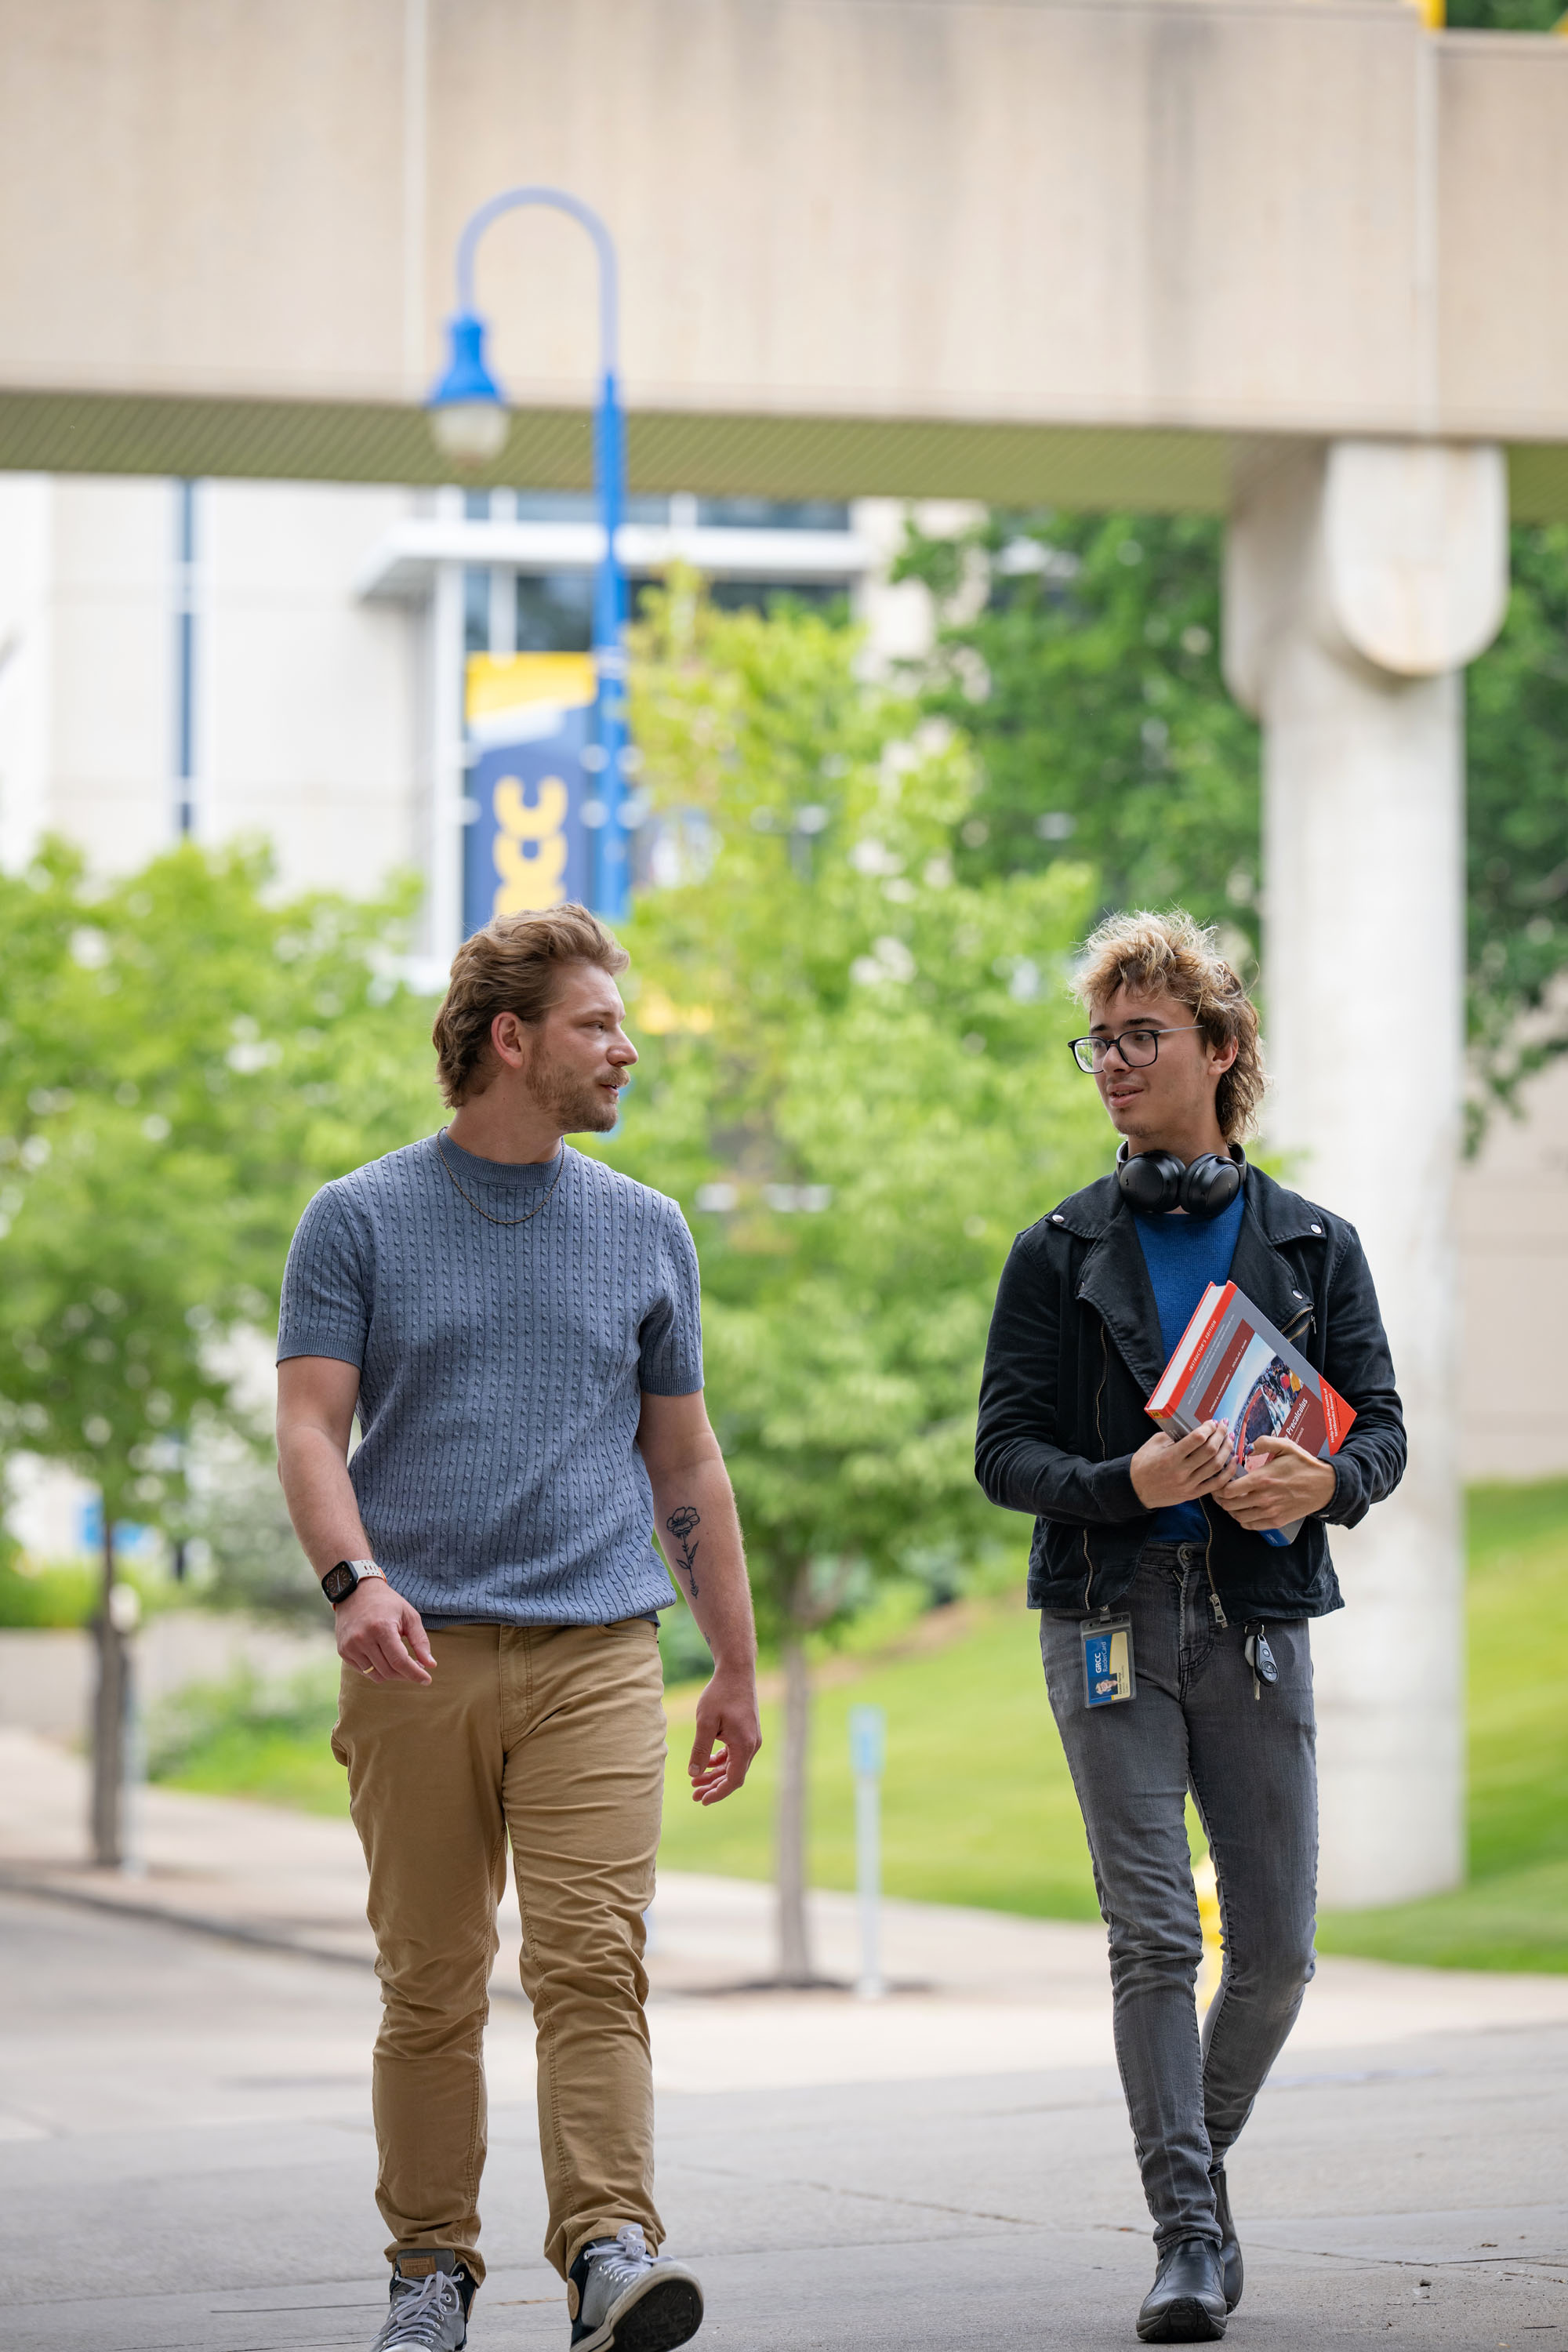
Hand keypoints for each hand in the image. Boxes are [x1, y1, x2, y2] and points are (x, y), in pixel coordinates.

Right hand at [335, 1578, 435, 1684]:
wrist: (355, 1591)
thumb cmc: (387, 1603)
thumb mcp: (409, 1615)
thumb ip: (421, 1641)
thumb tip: (431, 1665)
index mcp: (381, 1627)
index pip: (400, 1661)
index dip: (415, 1673)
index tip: (427, 1680)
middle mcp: (362, 1638)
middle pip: (389, 1671)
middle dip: (406, 1674)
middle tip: (417, 1666)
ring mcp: (350, 1646)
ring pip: (376, 1675)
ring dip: (392, 1674)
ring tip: (401, 1661)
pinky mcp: (343, 1651)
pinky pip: (364, 1671)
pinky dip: (377, 1669)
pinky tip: (384, 1657)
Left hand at [688, 1661, 760, 1805]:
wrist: (736, 1672)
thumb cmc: (720, 1694)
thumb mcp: (705, 1722)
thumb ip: (700, 1749)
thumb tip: (693, 1773)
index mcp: (744, 1745)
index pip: (733, 1780)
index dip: (718, 1793)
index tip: (701, 1800)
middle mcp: (752, 1745)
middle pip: (734, 1775)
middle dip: (714, 1787)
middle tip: (694, 1795)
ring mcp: (752, 1739)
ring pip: (734, 1765)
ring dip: (716, 1775)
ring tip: (696, 1781)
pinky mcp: (748, 1733)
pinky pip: (735, 1754)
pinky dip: (721, 1762)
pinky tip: (707, 1764)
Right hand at [1129, 1421, 1235, 1509]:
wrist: (1136, 1490)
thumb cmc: (1143, 1464)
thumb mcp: (1154, 1444)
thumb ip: (1174, 1435)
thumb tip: (1194, 1426)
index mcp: (1169, 1457)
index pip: (1196, 1439)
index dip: (1208, 1428)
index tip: (1212, 1422)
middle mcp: (1181, 1471)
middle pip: (1210, 1451)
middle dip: (1221, 1435)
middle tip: (1224, 1426)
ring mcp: (1188, 1484)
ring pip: (1216, 1466)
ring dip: (1227, 1450)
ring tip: (1229, 1439)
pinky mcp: (1193, 1494)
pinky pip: (1217, 1484)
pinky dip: (1228, 1471)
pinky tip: (1233, 1460)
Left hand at [1213, 1433, 1335, 1530]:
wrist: (1326, 1485)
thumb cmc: (1304, 1464)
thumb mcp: (1285, 1446)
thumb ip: (1263, 1442)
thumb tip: (1245, 1446)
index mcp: (1261, 1479)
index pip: (1228, 1490)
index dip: (1218, 1487)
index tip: (1219, 1482)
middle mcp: (1263, 1498)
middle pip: (1229, 1505)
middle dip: (1221, 1499)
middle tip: (1220, 1493)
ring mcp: (1270, 1512)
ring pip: (1238, 1517)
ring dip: (1231, 1510)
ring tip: (1231, 1502)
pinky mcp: (1277, 1521)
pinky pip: (1251, 1525)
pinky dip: (1243, 1520)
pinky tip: (1244, 1511)